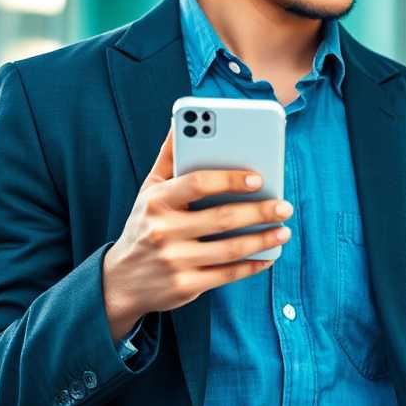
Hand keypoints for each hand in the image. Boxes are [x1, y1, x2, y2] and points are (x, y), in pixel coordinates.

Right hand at [101, 125, 293, 341]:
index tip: (259, 178)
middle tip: (285, 207)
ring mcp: (174, 261)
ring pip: (229, 250)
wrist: (120, 281)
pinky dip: (251, 266)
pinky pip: (226, 275)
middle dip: (259, 212)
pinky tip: (269, 256)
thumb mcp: (149, 189)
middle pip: (221, 219)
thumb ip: (170, 156)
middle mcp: (163, 231)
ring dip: (262, 240)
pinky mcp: (185, 286)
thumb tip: (181, 119)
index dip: (230, 180)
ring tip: (284, 230)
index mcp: (156, 201)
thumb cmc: (145, 224)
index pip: (197, 184)